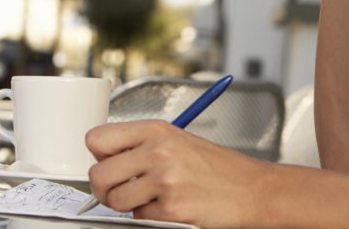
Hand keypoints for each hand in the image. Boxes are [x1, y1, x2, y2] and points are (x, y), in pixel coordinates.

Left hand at [85, 120, 268, 227]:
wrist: (252, 190)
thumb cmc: (217, 167)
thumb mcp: (178, 140)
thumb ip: (141, 145)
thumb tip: (104, 158)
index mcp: (155, 129)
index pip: (96, 138)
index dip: (99, 155)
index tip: (109, 162)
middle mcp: (157, 150)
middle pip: (98, 174)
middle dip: (105, 188)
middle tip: (118, 190)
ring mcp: (164, 180)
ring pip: (114, 201)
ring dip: (127, 205)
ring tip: (149, 198)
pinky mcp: (171, 208)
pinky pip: (139, 218)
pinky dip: (150, 217)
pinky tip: (169, 207)